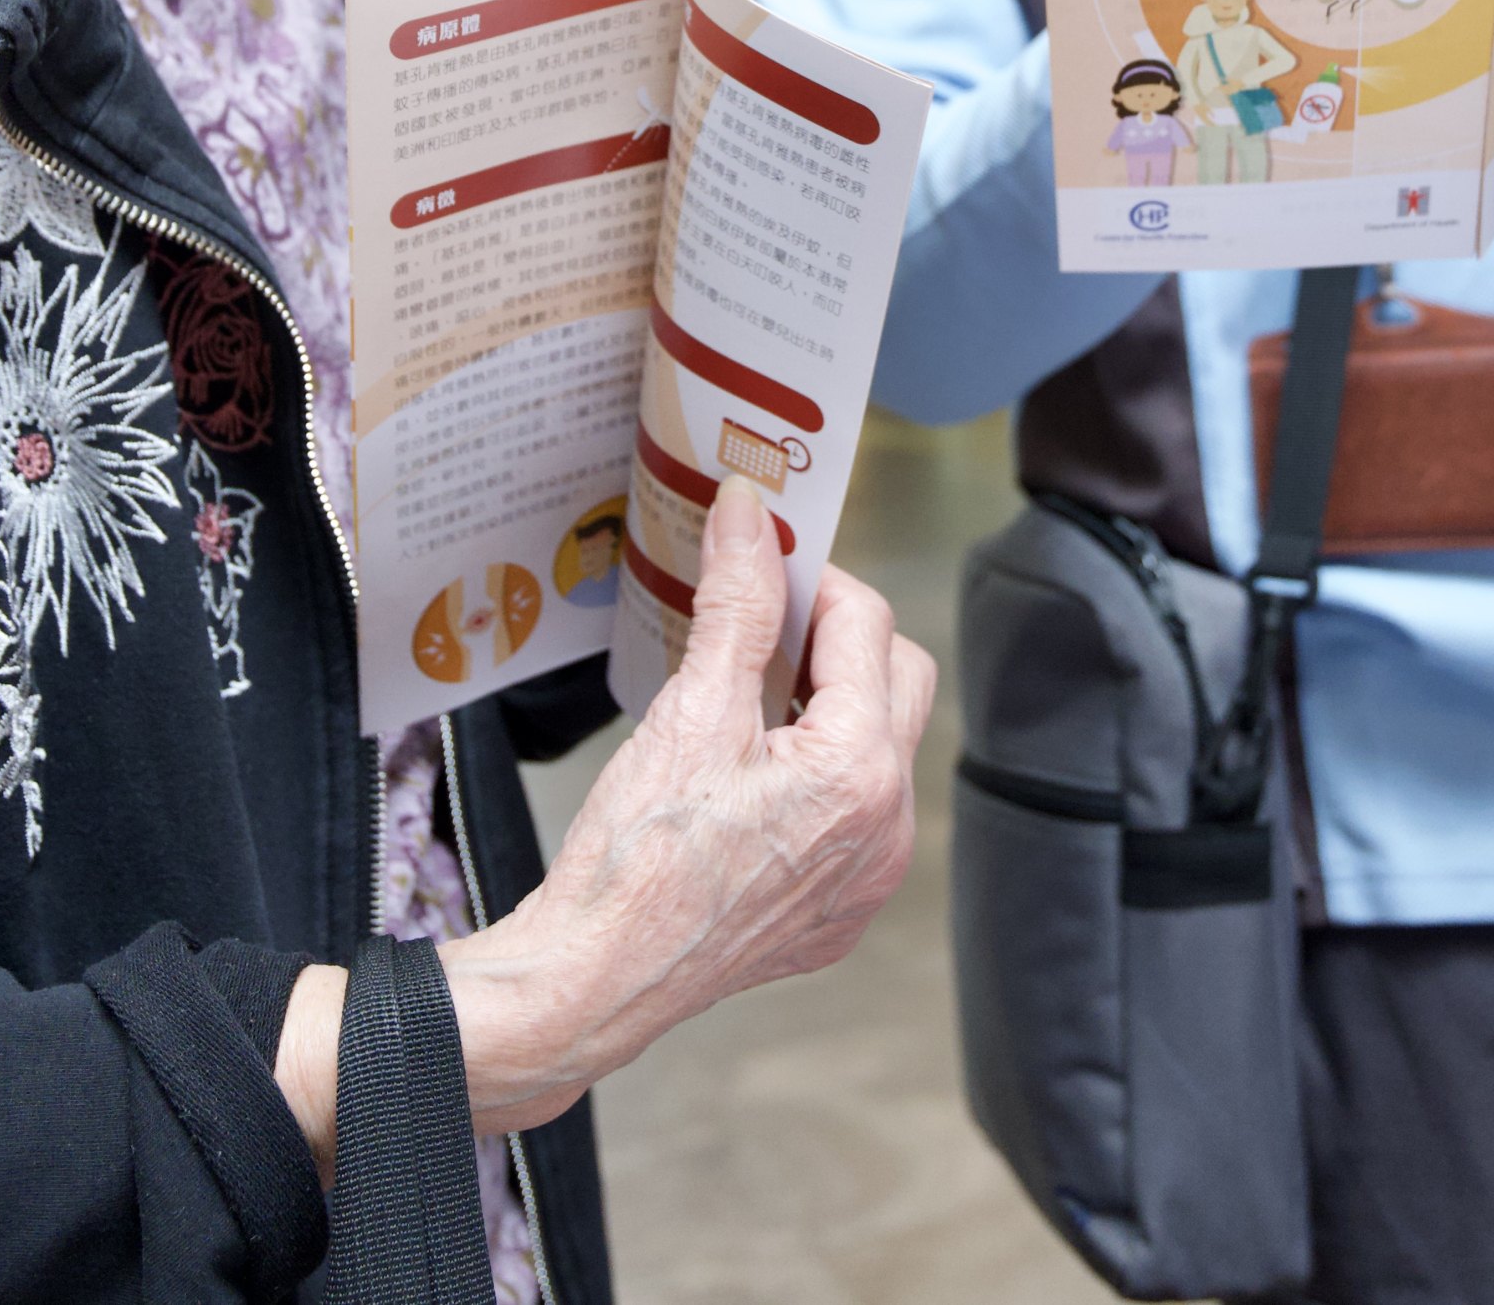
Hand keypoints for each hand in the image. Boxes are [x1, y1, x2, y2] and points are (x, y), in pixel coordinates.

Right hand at [439, 480, 926, 1134]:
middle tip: (766, 629)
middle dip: (840, 639)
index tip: (766, 566)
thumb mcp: (690, 708)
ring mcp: (869, 878)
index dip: (814, 581)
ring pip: (882, 750)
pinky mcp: (839, 914)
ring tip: (751, 702)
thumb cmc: (635, 859)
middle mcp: (886, 827)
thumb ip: (736, 601)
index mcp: (860, 769)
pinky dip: (820, 777)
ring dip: (833, 708)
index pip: (867, 624)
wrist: (594, 980)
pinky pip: (858, 817)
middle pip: (899, 679)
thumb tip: (749, 514)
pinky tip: (750, 776)